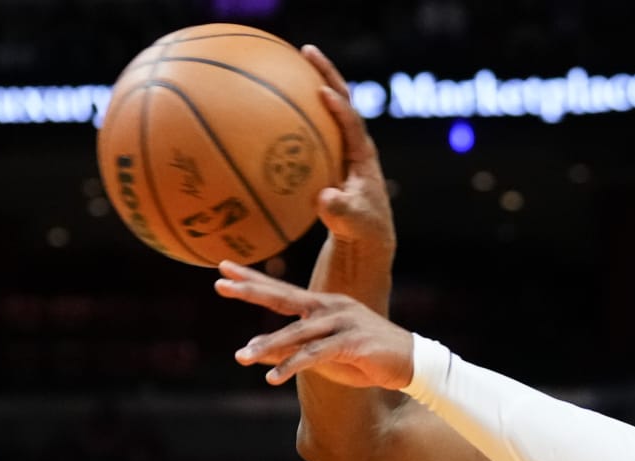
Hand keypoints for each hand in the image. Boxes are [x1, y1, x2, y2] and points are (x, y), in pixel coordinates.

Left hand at [218, 262, 414, 387]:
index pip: (282, 291)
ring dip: (268, 345)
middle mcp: (331, 308)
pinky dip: (292, 366)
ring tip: (242, 356)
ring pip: (297, 333)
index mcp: (324, 306)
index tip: (223, 270)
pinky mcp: (352, 343)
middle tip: (220, 284)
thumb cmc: (366, 359)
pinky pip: (315, 354)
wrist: (412, 365)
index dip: (252, 280)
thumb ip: (290, 352)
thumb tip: (256, 351)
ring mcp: (342, 323)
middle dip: (251, 290)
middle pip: (284, 297)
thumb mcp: (323, 357)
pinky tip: (273, 377)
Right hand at [301, 44, 394, 253]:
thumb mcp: (354, 224)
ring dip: (310, 82)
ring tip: (289, 59)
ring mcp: (341, 146)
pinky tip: (268, 100)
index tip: (322, 91)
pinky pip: (310, 125)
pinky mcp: (328, 153)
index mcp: (363, 156)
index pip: (353, 123)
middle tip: (306, 51)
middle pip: (341, 99)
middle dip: (325, 73)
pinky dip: (294, 110)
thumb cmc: (362, 230)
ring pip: (325, 107)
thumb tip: (324, 199)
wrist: (366, 235)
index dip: (340, 107)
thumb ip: (341, 212)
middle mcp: (353, 143)